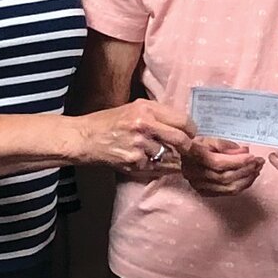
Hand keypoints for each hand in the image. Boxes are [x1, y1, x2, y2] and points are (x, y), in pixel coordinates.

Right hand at [70, 101, 193, 171]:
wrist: (85, 138)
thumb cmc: (109, 122)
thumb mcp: (134, 108)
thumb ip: (158, 114)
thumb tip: (183, 124)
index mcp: (146, 109)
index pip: (183, 121)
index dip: (192, 130)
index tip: (191, 134)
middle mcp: (144, 125)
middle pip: (182, 140)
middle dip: (188, 147)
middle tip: (187, 149)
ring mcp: (140, 146)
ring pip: (172, 157)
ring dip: (173, 159)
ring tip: (165, 156)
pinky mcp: (135, 163)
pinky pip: (159, 168)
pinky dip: (160, 168)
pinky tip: (151, 162)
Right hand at [181, 137, 263, 195]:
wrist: (183, 155)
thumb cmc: (198, 144)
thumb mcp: (209, 137)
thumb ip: (225, 144)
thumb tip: (243, 151)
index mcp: (193, 157)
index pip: (218, 163)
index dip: (237, 161)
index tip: (252, 156)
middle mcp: (194, 174)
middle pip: (225, 177)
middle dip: (246, 170)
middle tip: (259, 162)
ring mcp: (198, 186)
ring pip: (228, 188)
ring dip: (247, 179)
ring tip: (257, 169)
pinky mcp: (204, 193)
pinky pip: (227, 193)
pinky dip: (241, 186)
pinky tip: (249, 177)